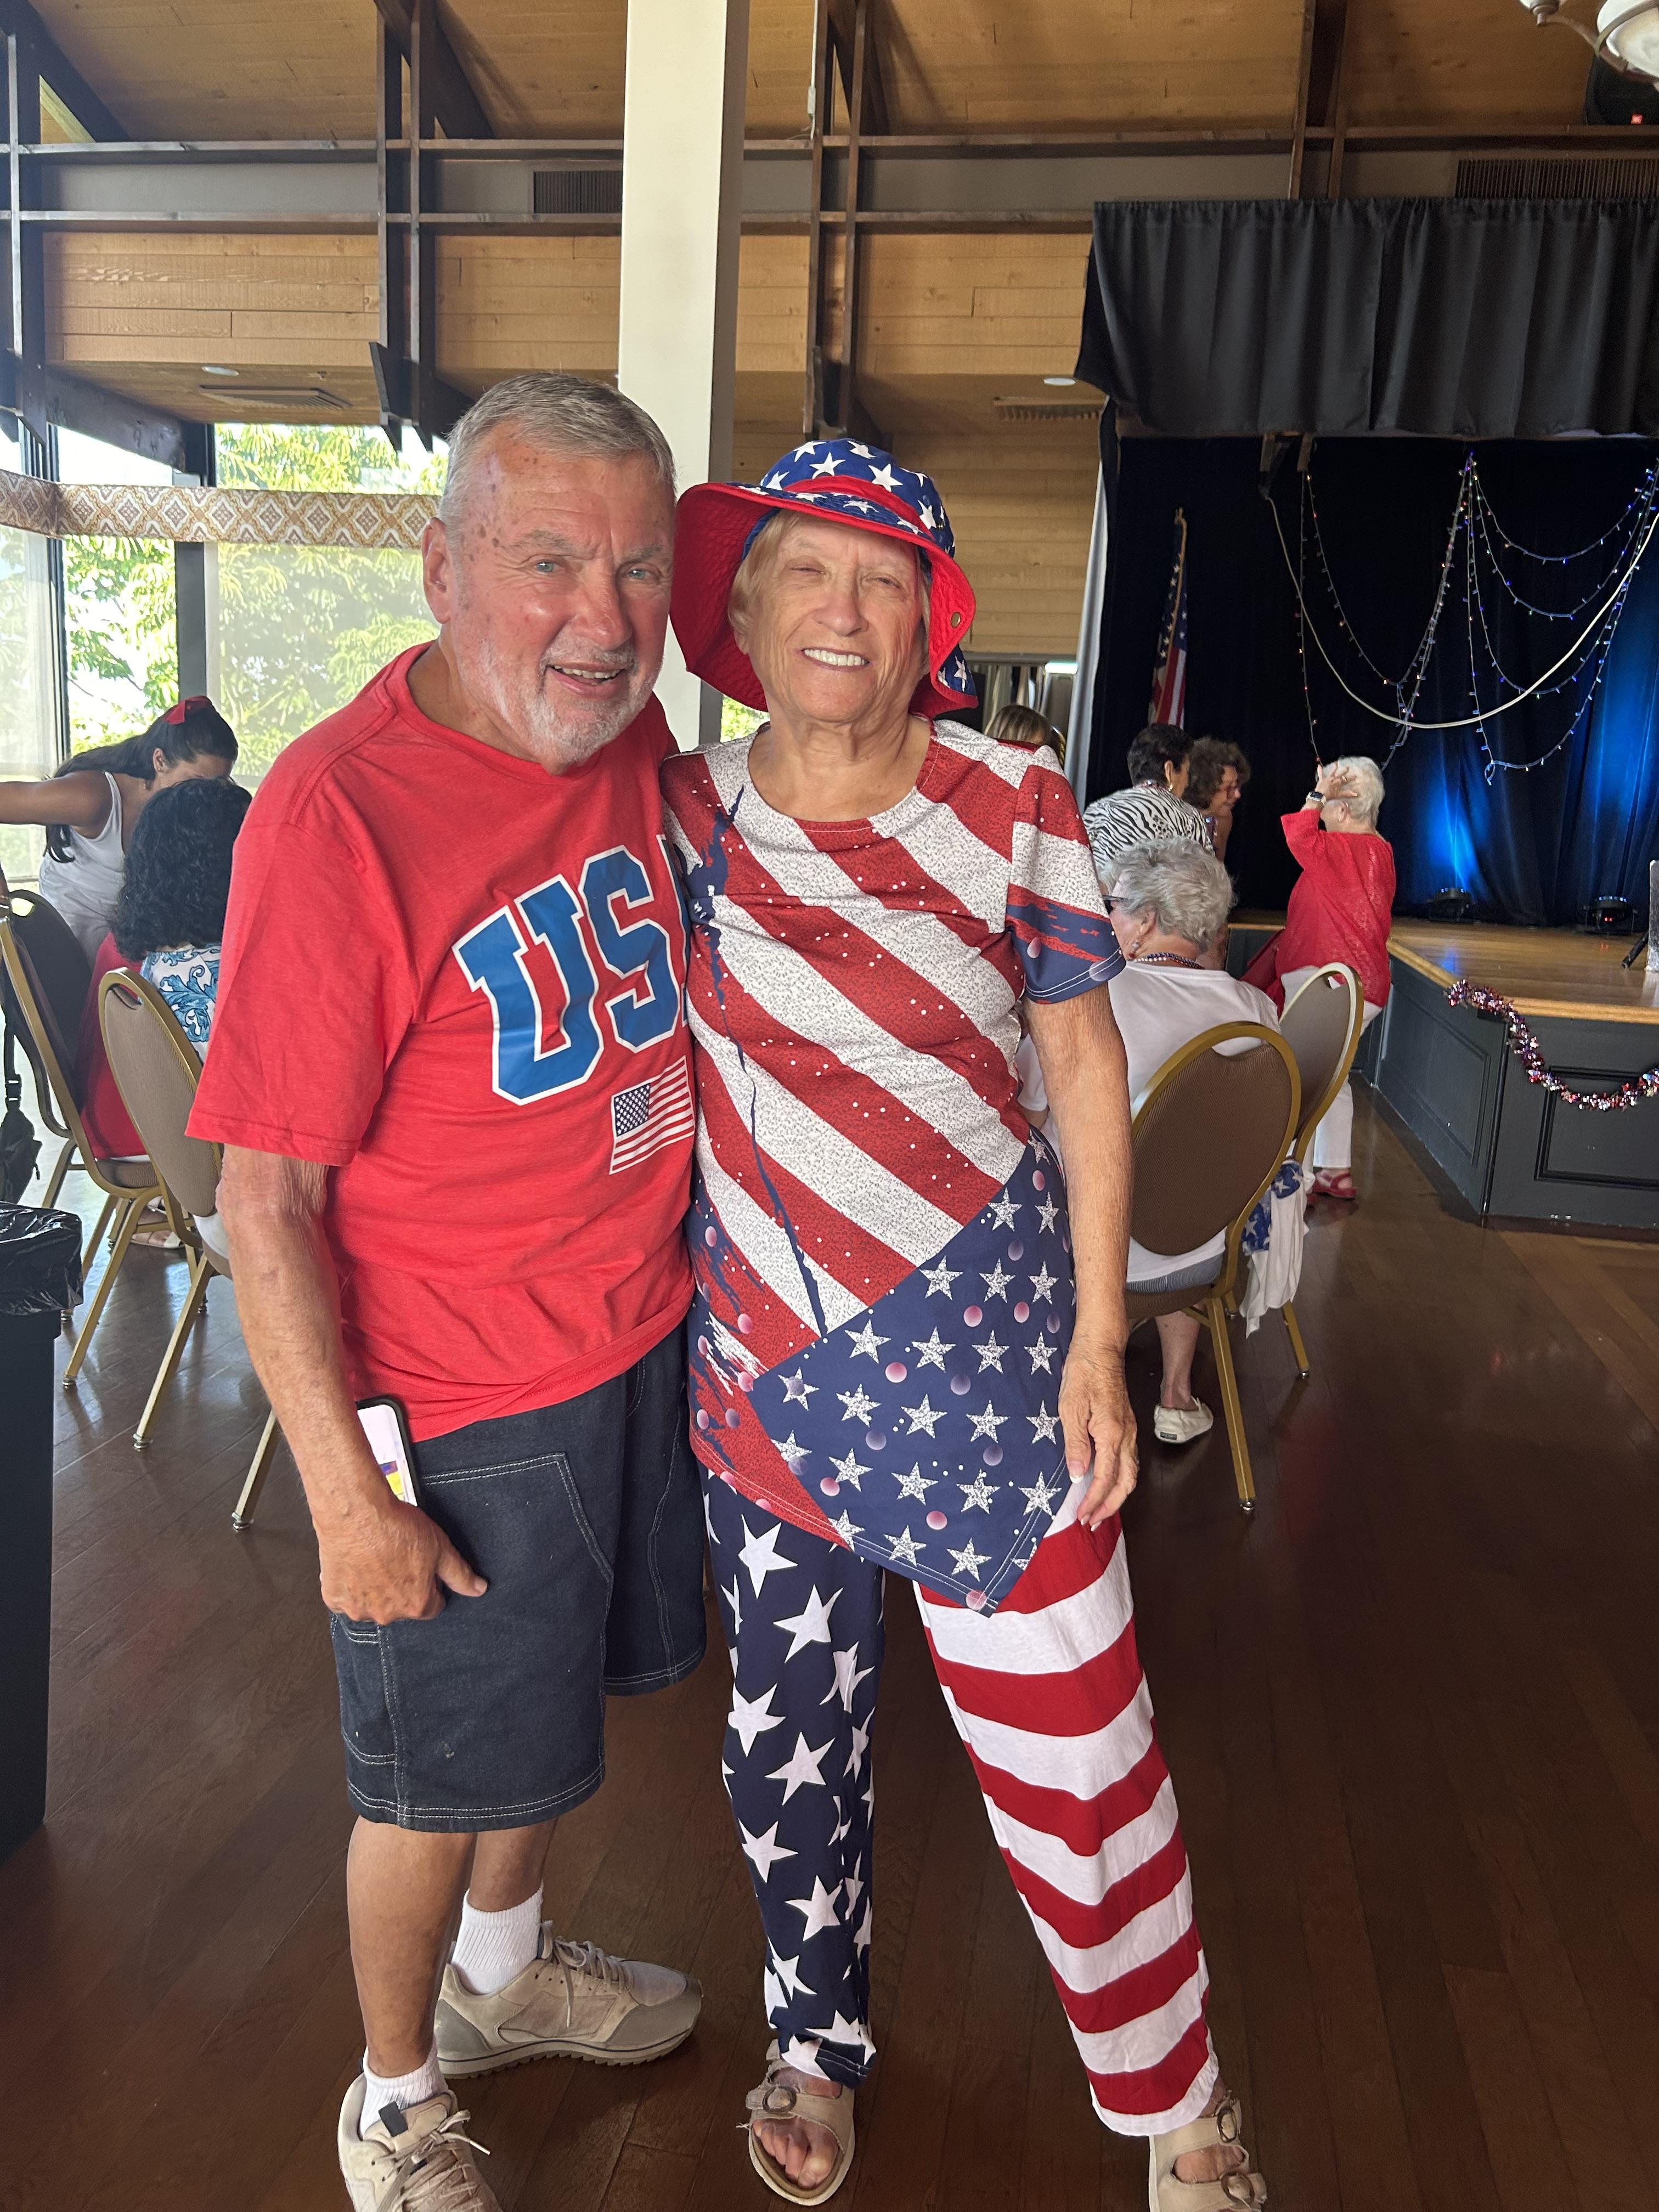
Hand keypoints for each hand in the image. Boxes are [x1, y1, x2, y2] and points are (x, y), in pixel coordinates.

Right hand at [317, 1493, 487, 1623]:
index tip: (422, 1567)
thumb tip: (479, 1589)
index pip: (433, 1606)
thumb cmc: (396, 1528)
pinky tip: (356, 1563)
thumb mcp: (441, 1548)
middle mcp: (387, 1615)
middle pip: (402, 1606)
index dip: (431, 1585)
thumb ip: (460, 1574)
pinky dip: (350, 1586)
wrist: (356, 1513)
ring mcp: (358, 1609)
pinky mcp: (334, 1598)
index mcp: (416, 1605)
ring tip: (376, 1558)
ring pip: (373, 1604)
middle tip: (397, 1558)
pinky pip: (346, 1598)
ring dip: (376, 1588)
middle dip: (403, 1588)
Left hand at [1058, 1338, 1137, 1529]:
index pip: (1105, 1479)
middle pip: (1126, 1483)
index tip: (1081, 1516)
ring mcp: (1129, 1430)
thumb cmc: (1083, 1373)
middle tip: (1092, 1522)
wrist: (1100, 1348)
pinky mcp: (1126, 1424)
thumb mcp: (1070, 1408)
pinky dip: (1119, 1479)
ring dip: (1116, 1495)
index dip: (1093, 1501)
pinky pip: (1128, 1460)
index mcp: (1111, 1433)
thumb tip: (1079, 1474)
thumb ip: (1075, 1443)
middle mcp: (1126, 1435)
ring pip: (1131, 1473)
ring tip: (1099, 1510)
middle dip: (1110, 1506)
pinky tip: (1106, 1482)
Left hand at [1315, 764, 1352, 802]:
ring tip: (1336, 763)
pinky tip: (1318, 766)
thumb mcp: (1339, 795)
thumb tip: (1355, 794)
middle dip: (1344, 770)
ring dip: (1334, 767)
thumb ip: (1347, 794)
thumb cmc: (1330, 796)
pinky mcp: (1322, 779)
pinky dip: (1319, 770)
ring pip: (1332, 772)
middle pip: (1340, 774)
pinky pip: (1320, 774)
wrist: (1320, 796)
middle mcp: (1334, 779)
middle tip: (1348, 767)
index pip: (1346, 779)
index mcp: (1338, 783)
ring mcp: (1328, 778)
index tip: (1356, 776)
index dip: (1351, 778)